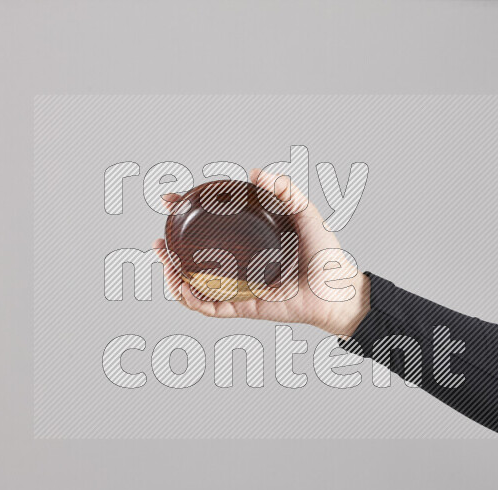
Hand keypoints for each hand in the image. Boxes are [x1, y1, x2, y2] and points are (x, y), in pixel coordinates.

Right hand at [153, 168, 369, 336]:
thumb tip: (257, 172)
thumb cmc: (325, 253)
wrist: (338, 288)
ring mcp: (240, 286)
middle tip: (159, 242)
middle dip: (170, 251)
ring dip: (174, 277)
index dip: (187, 213)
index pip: (210, 226)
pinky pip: (211, 308)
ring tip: (166, 264)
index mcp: (248, 240)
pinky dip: (193, 301)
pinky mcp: (244, 307)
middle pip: (194, 259)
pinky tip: (184, 288)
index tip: (170, 201)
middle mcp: (239, 264)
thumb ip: (286, 190)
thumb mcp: (305, 213)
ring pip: (196, 286)